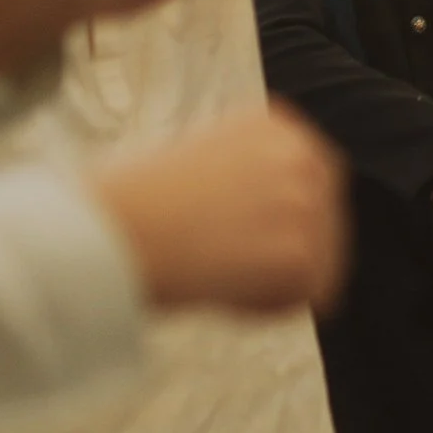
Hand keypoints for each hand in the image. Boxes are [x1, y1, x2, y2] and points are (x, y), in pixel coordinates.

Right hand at [89, 106, 349, 314]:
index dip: (282, 218)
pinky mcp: (302, 255)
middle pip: (324, 220)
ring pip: (318, 261)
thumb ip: (249, 174)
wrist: (109, 231)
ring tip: (214, 277)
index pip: (312, 178)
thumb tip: (274, 214)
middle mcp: (301, 155)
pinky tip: (220, 293)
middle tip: (227, 268)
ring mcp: (306, 204)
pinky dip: (267, 306)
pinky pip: (310, 297)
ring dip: (273, 280)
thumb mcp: (202, 159)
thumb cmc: (132, 205)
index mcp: (277, 125)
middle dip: (284, 250)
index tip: (243, 239)